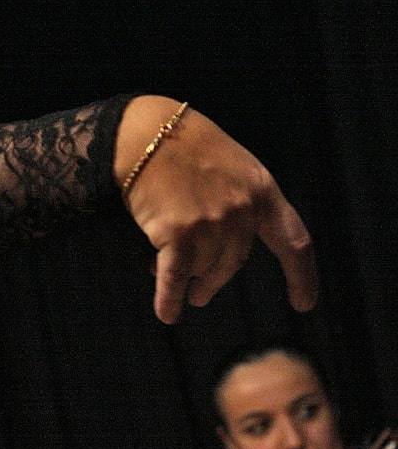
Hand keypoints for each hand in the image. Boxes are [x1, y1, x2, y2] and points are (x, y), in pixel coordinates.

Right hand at [118, 96, 316, 323]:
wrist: (145, 134)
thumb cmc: (181, 147)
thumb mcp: (228, 167)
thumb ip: (236, 204)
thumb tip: (217, 252)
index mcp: (262, 190)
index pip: (293, 240)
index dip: (301, 275)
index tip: (303, 303)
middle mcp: (243, 210)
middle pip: (233, 262)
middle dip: (214, 281)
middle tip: (201, 296)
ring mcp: (212, 222)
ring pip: (201, 267)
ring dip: (184, 276)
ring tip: (158, 270)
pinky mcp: (178, 233)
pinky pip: (175, 276)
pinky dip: (169, 298)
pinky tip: (167, 314)